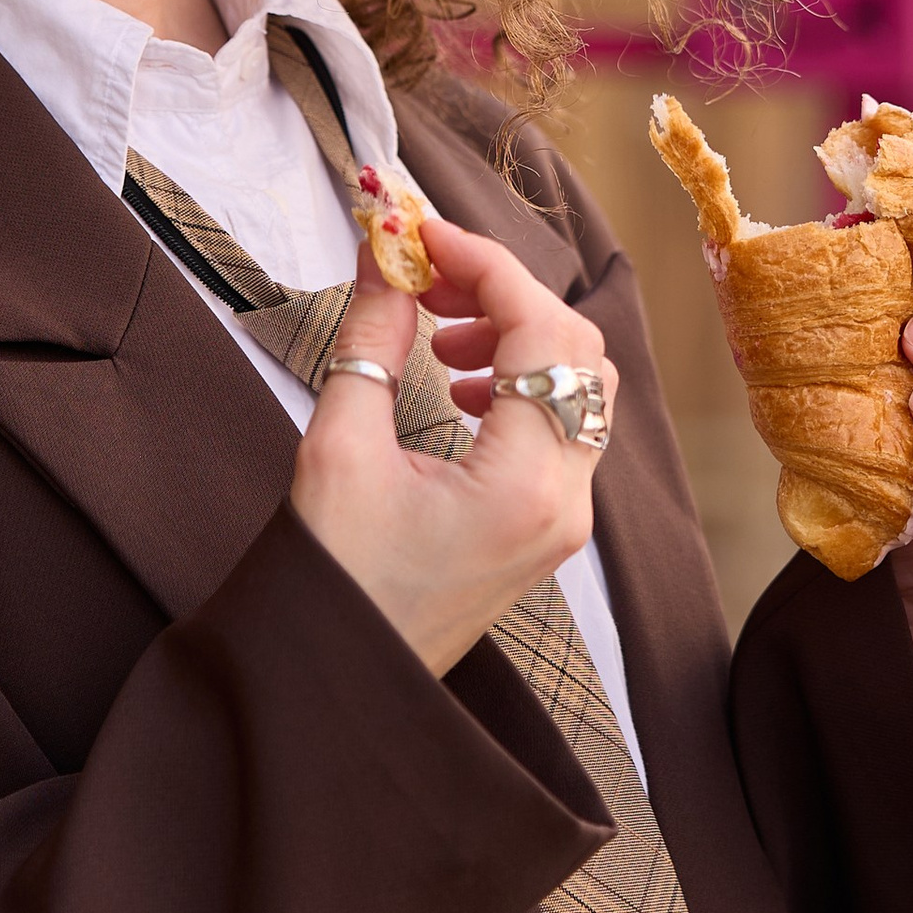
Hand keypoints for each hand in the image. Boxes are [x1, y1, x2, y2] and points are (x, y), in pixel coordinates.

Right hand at [288, 215, 616, 678]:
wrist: (342, 681)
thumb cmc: (331, 582)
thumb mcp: (338, 449)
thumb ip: (372, 340)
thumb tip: (388, 256)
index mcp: (525, 486)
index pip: (541, 329)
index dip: (484, 263)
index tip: (422, 232)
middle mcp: (566, 502)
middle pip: (576, 350)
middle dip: (504, 293)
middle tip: (426, 275)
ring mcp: (565, 519)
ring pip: (580, 386)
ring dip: (518, 335)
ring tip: (438, 333)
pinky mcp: (547, 527)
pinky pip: (564, 427)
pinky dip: (521, 382)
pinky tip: (458, 382)